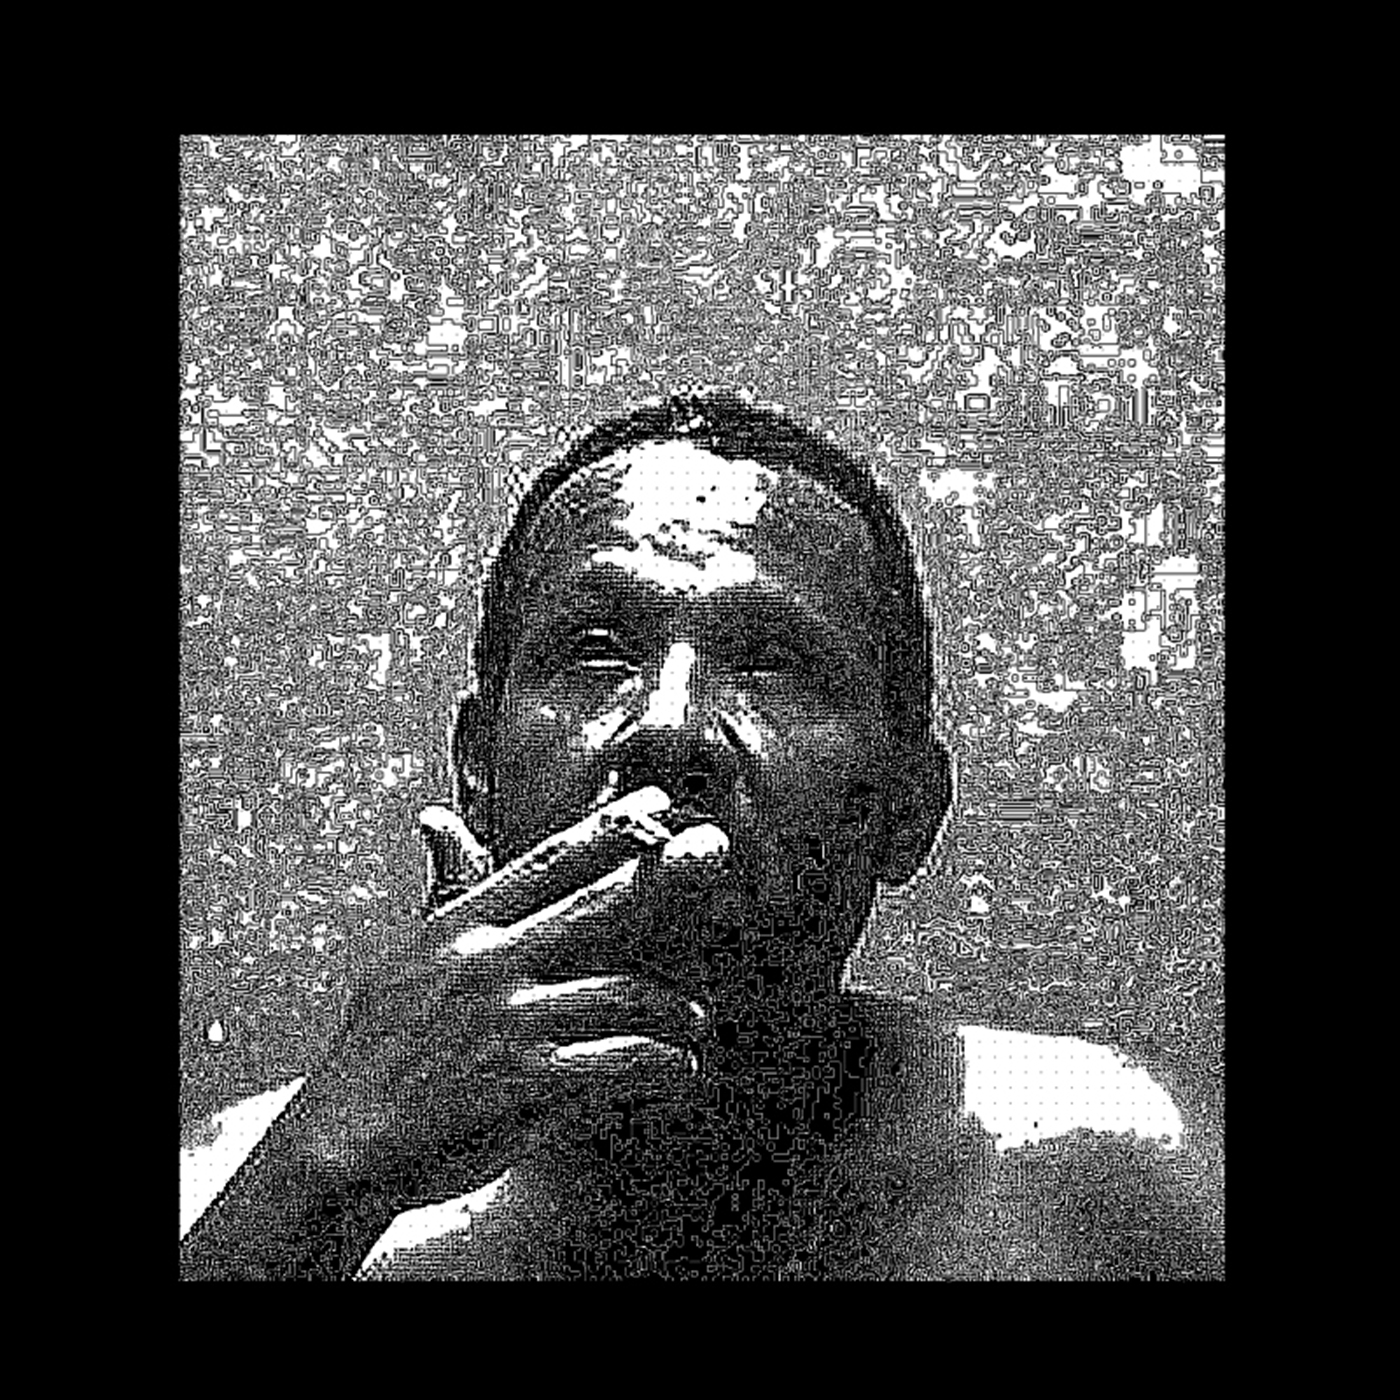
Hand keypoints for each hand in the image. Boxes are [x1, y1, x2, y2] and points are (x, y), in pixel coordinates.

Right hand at [295, 787, 727, 1207]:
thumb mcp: (406, 957)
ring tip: (694, 1020)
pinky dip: (658, 1063)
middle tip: (713, 849)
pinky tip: (676, 1069)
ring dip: (674, 1005)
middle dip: (664, 873)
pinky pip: (615, 1061)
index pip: (547, 862)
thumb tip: (439, 819)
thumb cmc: (377, 1049)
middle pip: (597, 904)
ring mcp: (507, 1019)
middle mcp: (488, 962)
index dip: (608, 829)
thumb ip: (445, 891)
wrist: (341, 1140)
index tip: (656, 803)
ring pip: (622, 992)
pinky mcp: (524, 1078)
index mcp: (461, 927)